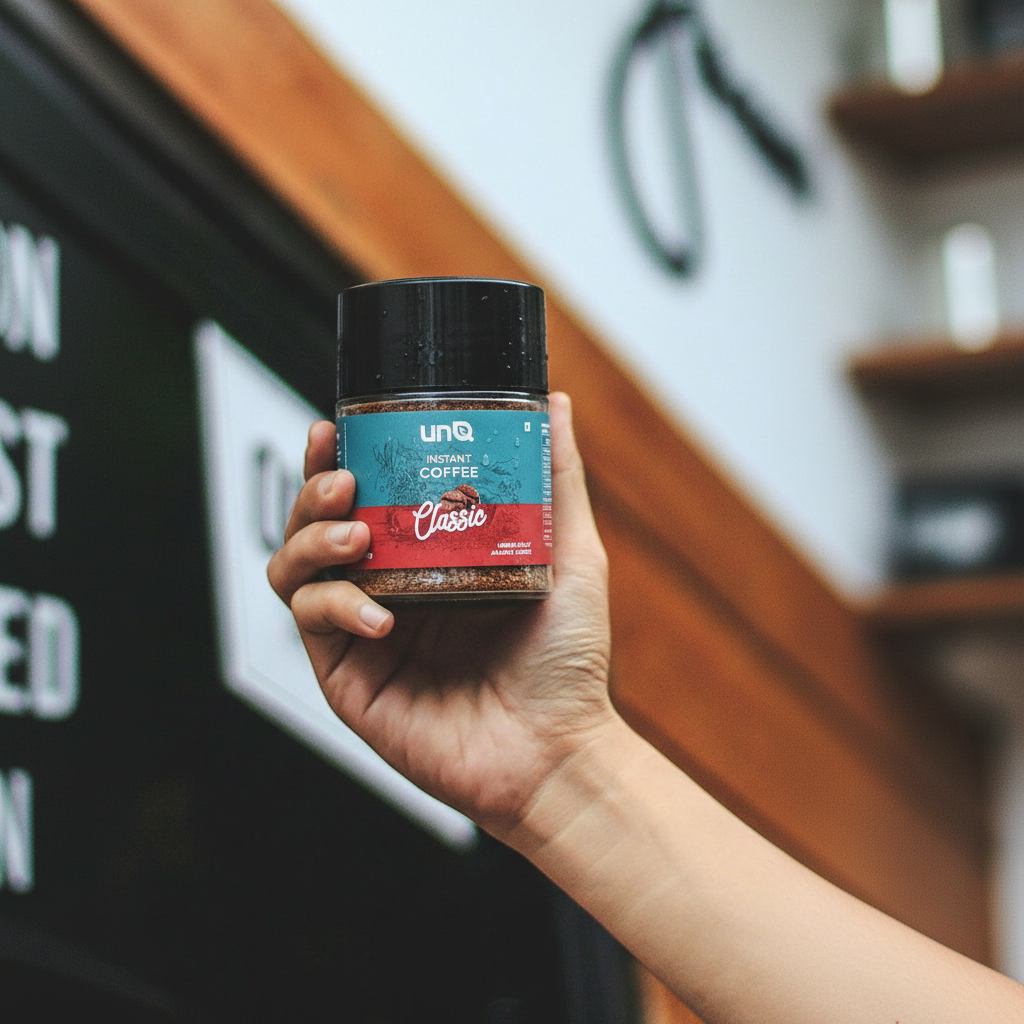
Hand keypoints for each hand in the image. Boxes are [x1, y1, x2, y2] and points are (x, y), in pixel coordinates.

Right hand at [267, 393, 616, 838]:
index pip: (363, 497)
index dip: (338, 461)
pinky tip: (377, 611)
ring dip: (311, 539)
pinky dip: (333, 605)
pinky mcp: (348, 678)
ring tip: (354, 534)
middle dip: (314, 492)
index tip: (337, 429)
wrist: (559, 749)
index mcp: (427, 558)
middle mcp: (388, 590)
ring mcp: (363, 634)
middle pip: (315, 525)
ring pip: (295, 569)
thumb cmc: (567, 661)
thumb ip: (555, 478)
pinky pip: (312, 624)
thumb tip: (551, 402)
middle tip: (344, 480)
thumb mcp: (569, 553)